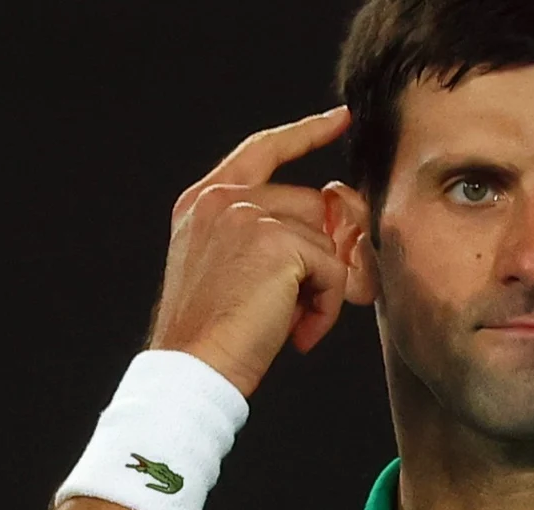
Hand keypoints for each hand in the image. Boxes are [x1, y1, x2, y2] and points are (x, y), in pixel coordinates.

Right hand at [147, 106, 363, 397]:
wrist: (193, 366)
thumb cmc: (214, 333)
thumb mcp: (230, 267)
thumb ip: (267, 234)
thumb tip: (331, 222)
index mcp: (204, 200)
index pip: (263, 150)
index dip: (305, 133)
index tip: (339, 119)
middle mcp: (223, 199)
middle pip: (311, 207)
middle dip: (321, 256)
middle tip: (302, 306)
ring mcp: (248, 215)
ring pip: (325, 243)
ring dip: (321, 290)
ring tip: (290, 323)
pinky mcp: (275, 242)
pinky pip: (333, 270)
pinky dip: (327, 307)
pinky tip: (298, 331)